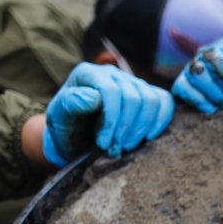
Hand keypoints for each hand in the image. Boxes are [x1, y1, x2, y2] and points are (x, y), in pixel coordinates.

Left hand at [43, 62, 175, 166]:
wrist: (75, 140)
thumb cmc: (66, 130)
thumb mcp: (58, 119)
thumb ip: (70, 104)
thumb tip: (94, 97)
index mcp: (88, 74)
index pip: (111, 91)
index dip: (111, 120)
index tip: (103, 143)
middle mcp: (112, 74)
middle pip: (133, 97)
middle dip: (125, 128)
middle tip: (114, 149)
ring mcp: (132, 83)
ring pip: (151, 100)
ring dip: (141, 129)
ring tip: (126, 146)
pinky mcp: (147, 95)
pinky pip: (164, 102)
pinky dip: (160, 121)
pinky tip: (148, 137)